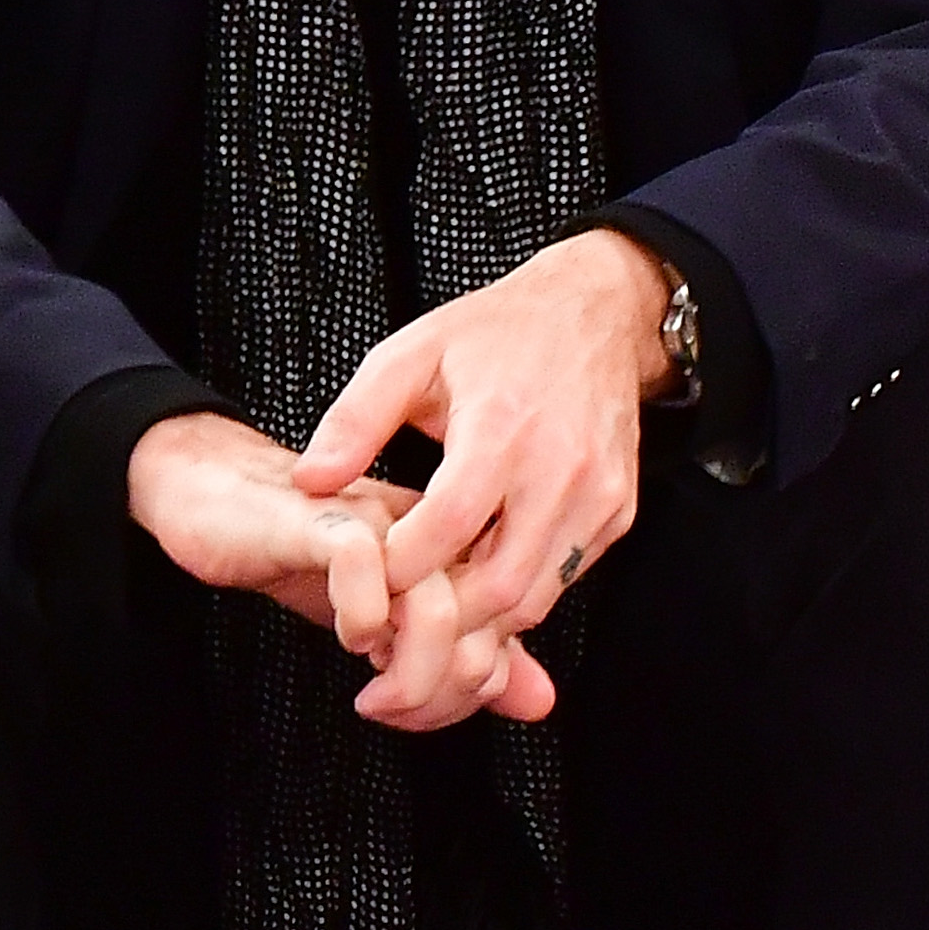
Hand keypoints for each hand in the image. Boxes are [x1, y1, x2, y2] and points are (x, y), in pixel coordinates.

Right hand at [126, 412, 551, 732]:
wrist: (216, 491)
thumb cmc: (305, 551)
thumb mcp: (391, 619)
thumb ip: (466, 659)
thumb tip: (540, 702)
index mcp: (455, 551)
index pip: (504, 634)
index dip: (473, 692)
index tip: (420, 711)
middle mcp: (429, 532)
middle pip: (482, 630)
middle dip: (444, 696)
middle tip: (391, 708)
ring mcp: (380, 522)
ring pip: (437, 608)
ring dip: (411, 675)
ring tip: (371, 694)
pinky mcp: (324, 516)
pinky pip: (365, 566)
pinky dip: (360, 617)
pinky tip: (345, 635)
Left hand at [295, 230, 671, 664]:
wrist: (593, 313)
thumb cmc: (496, 333)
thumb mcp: (411, 354)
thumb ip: (354, 420)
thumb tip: (310, 482)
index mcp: (502, 427)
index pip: (445, 530)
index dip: (397, 568)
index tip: (364, 575)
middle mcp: (562, 470)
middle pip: (496, 587)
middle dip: (436, 616)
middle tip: (391, 615)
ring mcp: (599, 497)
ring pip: (534, 599)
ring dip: (477, 617)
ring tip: (429, 604)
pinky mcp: (617, 513)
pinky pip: (563, 580)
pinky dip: (516, 594)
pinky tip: (475, 576)